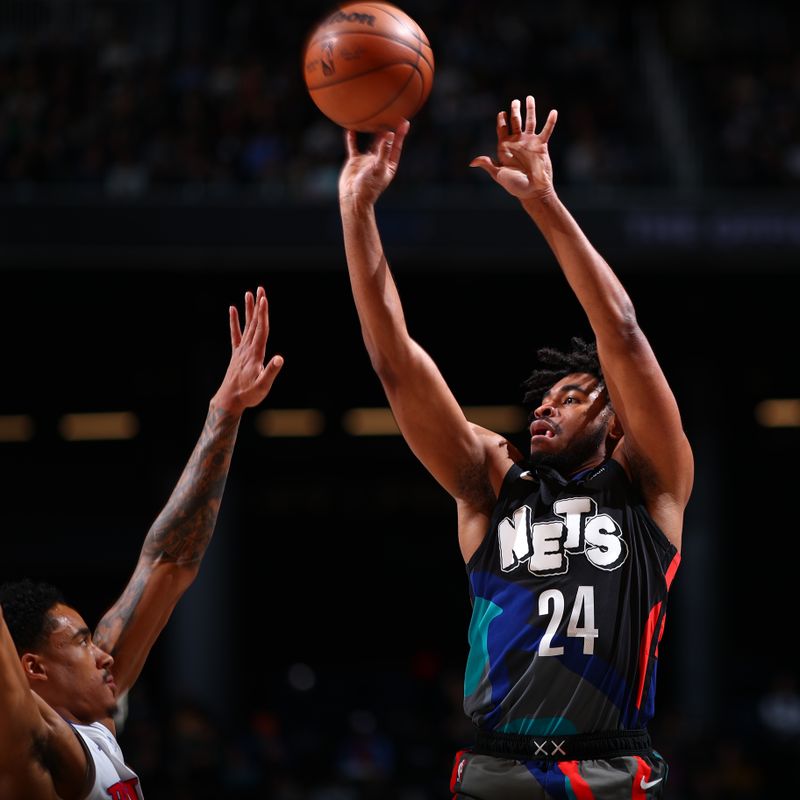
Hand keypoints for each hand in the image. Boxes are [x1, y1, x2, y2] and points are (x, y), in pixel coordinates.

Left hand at [212, 286, 283, 414]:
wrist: (229, 400)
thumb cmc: (248, 395)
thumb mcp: (263, 386)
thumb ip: (271, 372)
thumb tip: (280, 358)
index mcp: (255, 353)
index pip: (261, 329)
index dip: (263, 314)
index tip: (264, 298)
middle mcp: (247, 348)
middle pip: (254, 323)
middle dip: (258, 306)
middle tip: (260, 289)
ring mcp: (240, 350)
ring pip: (246, 325)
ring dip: (249, 309)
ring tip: (249, 294)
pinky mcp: (236, 354)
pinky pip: (235, 334)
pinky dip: (234, 321)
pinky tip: (233, 310)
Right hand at [338, 119, 409, 205]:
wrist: (353, 198)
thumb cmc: (368, 187)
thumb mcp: (378, 168)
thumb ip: (384, 151)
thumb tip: (390, 134)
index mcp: (388, 165)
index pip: (396, 146)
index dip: (401, 134)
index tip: (404, 121)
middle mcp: (379, 161)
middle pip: (385, 142)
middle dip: (389, 130)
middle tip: (391, 115)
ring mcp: (367, 160)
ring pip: (371, 143)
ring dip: (373, 132)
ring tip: (375, 119)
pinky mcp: (355, 161)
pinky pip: (354, 147)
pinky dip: (352, 139)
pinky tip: (351, 129)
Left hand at [470, 96, 557, 199]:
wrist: (532, 191)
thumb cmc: (514, 185)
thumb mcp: (498, 174)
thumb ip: (487, 164)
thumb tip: (471, 163)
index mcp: (505, 148)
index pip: (502, 129)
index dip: (501, 120)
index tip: (501, 113)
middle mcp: (517, 142)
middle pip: (515, 122)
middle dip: (515, 111)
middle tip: (515, 101)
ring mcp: (529, 142)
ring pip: (530, 122)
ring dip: (530, 110)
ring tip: (529, 98)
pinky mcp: (541, 145)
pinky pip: (546, 131)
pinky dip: (550, 121)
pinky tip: (554, 111)